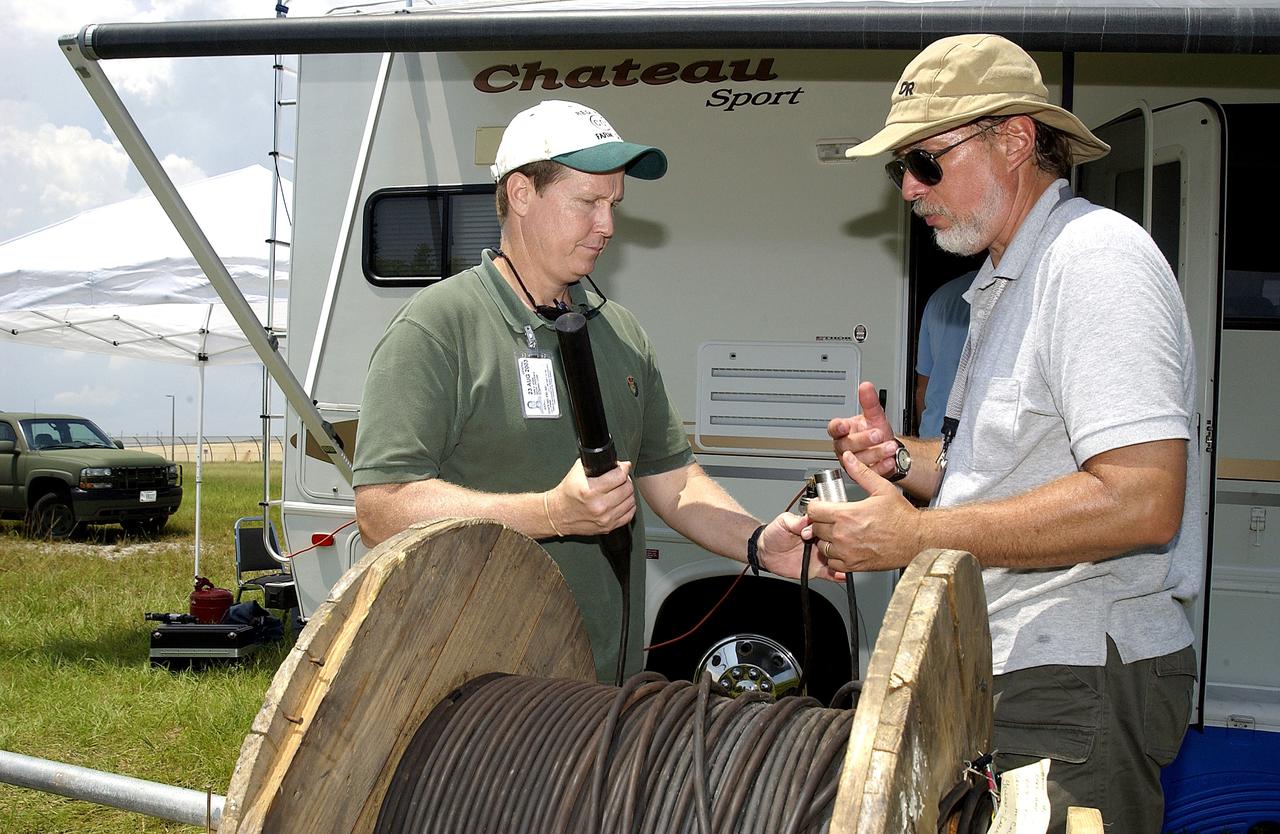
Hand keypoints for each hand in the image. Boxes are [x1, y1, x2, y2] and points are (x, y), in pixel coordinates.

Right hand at [547, 459, 635, 535]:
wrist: (557, 514)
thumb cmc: (567, 493)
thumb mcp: (576, 472)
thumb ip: (595, 463)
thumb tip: (615, 461)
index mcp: (590, 490)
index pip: (619, 476)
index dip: (623, 468)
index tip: (623, 466)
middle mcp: (599, 506)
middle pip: (627, 488)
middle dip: (625, 479)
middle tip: (620, 477)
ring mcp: (605, 518)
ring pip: (630, 501)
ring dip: (628, 493)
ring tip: (620, 489)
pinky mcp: (608, 527)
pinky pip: (629, 514)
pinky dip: (628, 506)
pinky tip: (622, 501)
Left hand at [757, 512, 843, 581]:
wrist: (766, 553)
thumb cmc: (774, 535)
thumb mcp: (783, 522)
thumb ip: (796, 520)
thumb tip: (808, 516)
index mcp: (814, 528)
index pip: (830, 526)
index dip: (835, 528)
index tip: (839, 529)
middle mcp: (819, 542)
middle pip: (837, 543)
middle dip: (843, 544)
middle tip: (845, 546)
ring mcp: (819, 556)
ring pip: (837, 559)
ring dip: (844, 560)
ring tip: (849, 561)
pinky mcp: (817, 569)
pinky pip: (830, 574)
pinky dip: (837, 575)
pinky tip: (842, 575)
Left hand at [803, 451, 922, 571]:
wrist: (917, 539)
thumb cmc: (902, 517)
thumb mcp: (881, 488)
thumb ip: (861, 472)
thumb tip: (848, 458)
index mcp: (847, 515)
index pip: (813, 511)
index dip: (815, 506)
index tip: (821, 505)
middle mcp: (844, 535)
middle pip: (815, 528)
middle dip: (821, 522)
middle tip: (832, 518)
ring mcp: (847, 552)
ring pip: (821, 546)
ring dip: (826, 539)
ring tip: (838, 532)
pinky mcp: (854, 565)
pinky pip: (832, 562)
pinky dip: (834, 555)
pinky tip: (843, 547)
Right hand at [827, 381, 902, 480]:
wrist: (890, 450)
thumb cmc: (877, 432)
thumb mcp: (875, 415)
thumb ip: (869, 402)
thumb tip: (866, 386)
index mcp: (843, 431)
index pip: (834, 428)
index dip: (838, 427)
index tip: (845, 425)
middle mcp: (845, 447)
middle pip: (846, 445)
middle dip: (862, 440)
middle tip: (877, 434)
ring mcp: (852, 462)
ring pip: (859, 460)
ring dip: (876, 453)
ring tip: (890, 447)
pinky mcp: (863, 474)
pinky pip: (869, 472)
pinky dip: (881, 466)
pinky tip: (890, 460)